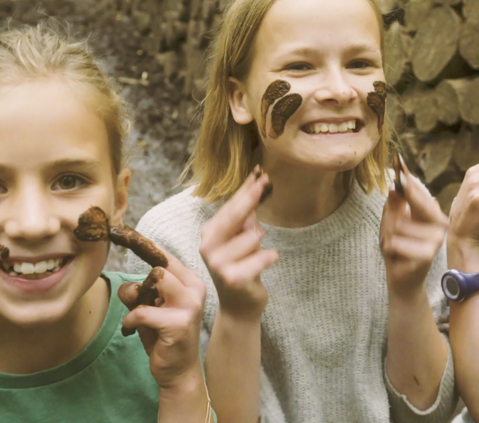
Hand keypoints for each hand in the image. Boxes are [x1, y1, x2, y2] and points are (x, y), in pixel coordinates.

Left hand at [118, 254, 206, 390]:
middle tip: (132, 298)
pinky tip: (131, 330)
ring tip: (136, 316)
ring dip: (136, 299)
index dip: (141, 244)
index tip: (120, 232)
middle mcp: (195, 289)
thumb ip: (139, 292)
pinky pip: (141, 311)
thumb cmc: (164, 337)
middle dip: (139, 281)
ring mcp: (189, 305)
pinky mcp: (179, 323)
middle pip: (158, 266)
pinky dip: (130, 320)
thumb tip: (125, 285)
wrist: (178, 372)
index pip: (165, 256)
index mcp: (191, 281)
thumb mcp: (150, 308)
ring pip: (154, 280)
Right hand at [199, 169, 278, 321]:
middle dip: (252, 197)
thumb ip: (246, 214)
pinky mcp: (235, 278)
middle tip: (266, 180)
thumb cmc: (242, 266)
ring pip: (254, 237)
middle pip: (235, 215)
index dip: (246, 189)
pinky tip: (265, 264)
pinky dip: (270, 258)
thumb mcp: (241, 238)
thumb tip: (257, 182)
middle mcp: (208, 247)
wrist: (239, 305)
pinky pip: (264, 256)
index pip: (230, 207)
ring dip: (261, 244)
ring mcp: (219, 263)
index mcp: (209, 234)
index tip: (260, 172)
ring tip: (254, 256)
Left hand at [380, 158, 448, 298]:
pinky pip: (396, 242)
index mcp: (431, 213)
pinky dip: (389, 246)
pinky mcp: (428, 253)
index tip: (398, 159)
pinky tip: (394, 254)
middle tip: (388, 225)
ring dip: (388, 234)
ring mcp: (436, 238)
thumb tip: (396, 181)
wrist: (403, 279)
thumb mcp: (392, 222)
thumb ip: (395, 203)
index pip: (418, 190)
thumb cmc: (398, 250)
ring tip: (392, 245)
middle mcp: (438, 222)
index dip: (407, 176)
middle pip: (414, 201)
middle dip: (393, 214)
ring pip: (399, 224)